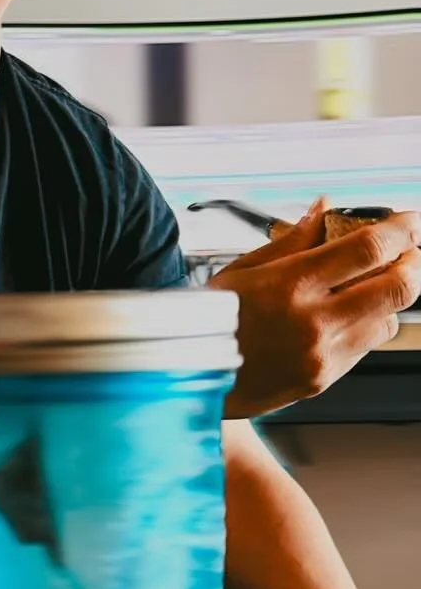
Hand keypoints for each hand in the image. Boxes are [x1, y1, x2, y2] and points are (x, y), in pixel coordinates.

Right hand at [211, 200, 420, 417]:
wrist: (189, 379)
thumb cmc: (209, 322)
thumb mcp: (243, 269)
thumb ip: (292, 239)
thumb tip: (325, 208)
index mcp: (290, 285)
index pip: (369, 249)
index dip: (402, 230)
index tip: (409, 221)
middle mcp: (312, 322)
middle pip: (398, 286)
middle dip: (413, 264)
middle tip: (409, 252)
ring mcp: (321, 355)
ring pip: (389, 320)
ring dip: (387, 299)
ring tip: (366, 288)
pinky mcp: (322, 380)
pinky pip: (365, 347)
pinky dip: (365, 326)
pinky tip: (341, 318)